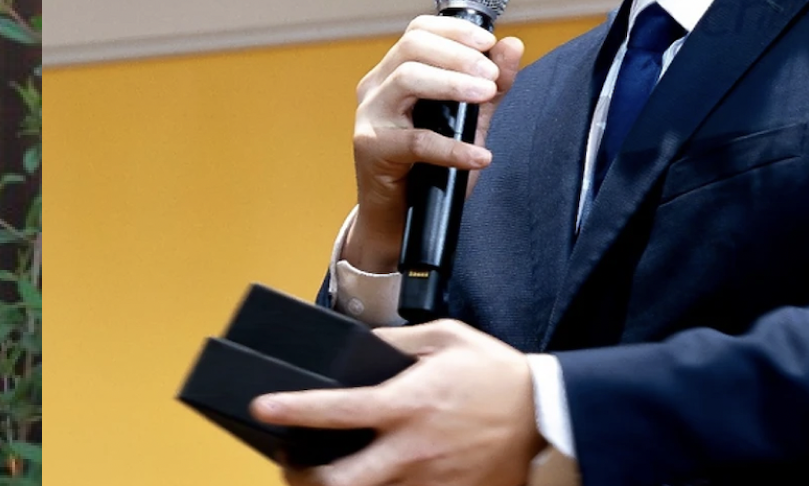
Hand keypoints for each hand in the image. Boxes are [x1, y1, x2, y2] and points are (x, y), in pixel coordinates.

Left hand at [259, 320, 540, 485]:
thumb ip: (399, 343)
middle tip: (287, 464)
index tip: (262, 408)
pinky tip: (370, 485)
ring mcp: (428, 484)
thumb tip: (367, 346)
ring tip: (320, 478)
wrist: (545, 414)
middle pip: (338, 481)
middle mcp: (410, 451)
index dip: (291, 411)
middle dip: (301, 477)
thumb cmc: (495, 374)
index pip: (333, 409)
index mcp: (405, 404)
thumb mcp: (445, 338)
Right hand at [346, 18, 523, 271]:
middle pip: (411, 47)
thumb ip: (489, 88)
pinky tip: (479, 157)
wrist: (399, 226)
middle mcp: (376, 87)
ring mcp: (370, 116)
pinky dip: (451, 148)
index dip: (454, 30)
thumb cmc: (430, 172)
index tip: (488, 41)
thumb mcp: (467, 125)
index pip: (418, 31)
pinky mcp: (371, 149)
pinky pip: (415, 141)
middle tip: (491, 75)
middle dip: (458, 55)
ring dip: (452, 83)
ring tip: (486, 95)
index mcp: (394, 73)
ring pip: (407, 79)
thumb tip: (514, 45)